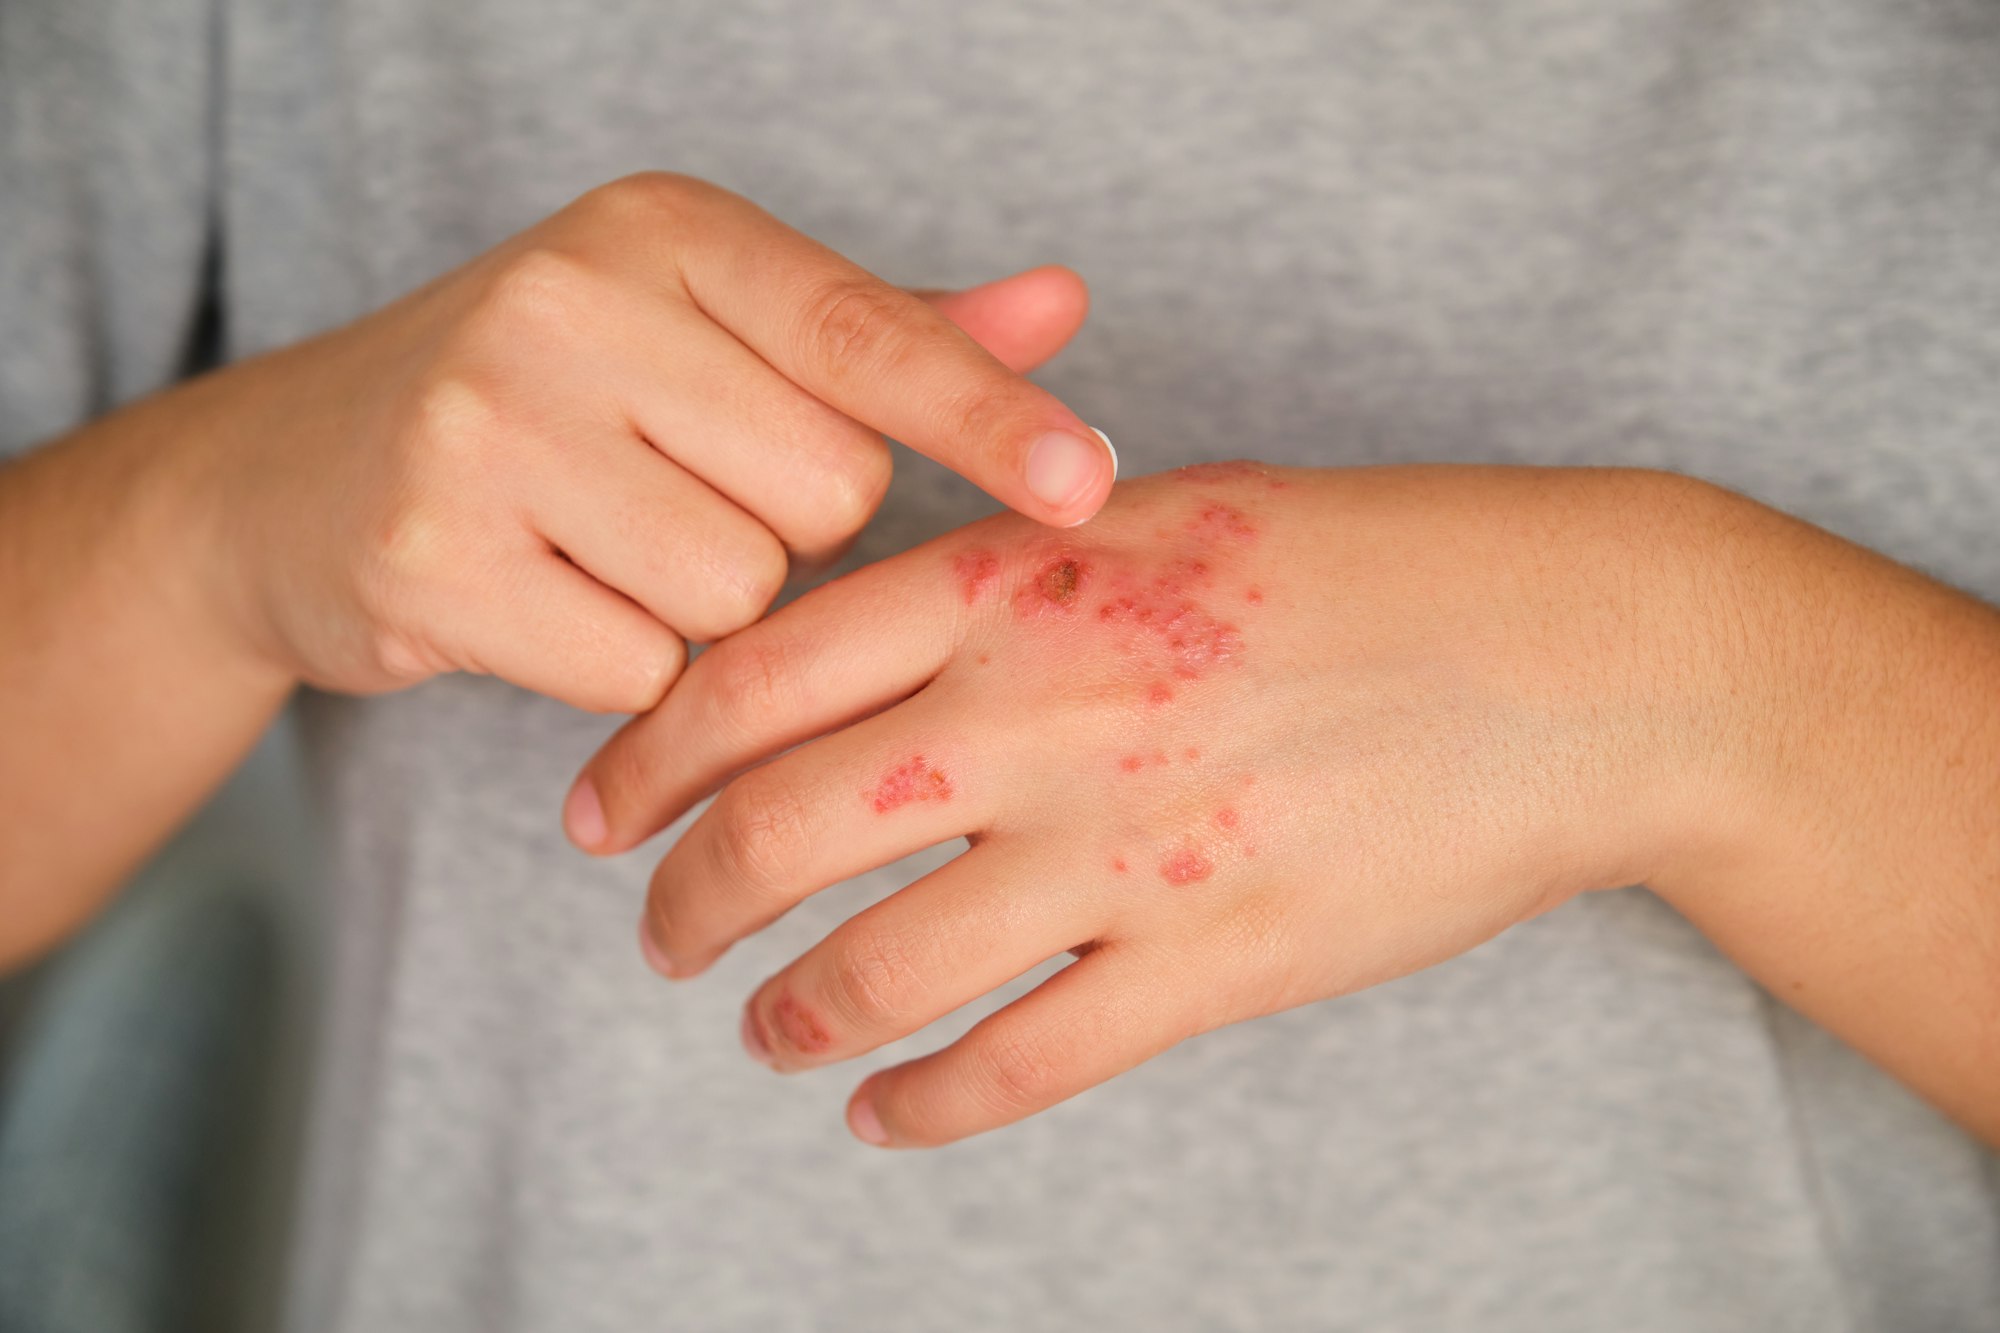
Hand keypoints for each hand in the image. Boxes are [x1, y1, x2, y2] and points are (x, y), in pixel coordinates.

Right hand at [191, 172, 1110, 717]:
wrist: (294, 477)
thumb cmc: (554, 402)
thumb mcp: (709, 332)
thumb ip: (889, 334)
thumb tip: (1061, 304)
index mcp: (660, 232)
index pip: (864, 334)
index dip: (986, 416)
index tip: (1084, 484)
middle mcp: (568, 304)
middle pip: (823, 493)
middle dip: (787, 528)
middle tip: (680, 490)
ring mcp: (485, 429)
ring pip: (738, 595)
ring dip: (706, 608)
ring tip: (607, 545)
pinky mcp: (430, 557)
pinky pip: (640, 673)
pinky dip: (624, 668)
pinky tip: (550, 603)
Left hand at [574, 464, 1760, 1144]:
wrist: (1568, 655)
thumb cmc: (1371, 562)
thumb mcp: (1162, 509)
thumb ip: (1005, 566)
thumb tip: (868, 631)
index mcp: (1016, 583)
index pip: (755, 673)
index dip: (648, 752)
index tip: (605, 806)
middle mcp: (1039, 714)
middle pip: (778, 829)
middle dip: (682, 895)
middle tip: (653, 929)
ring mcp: (1123, 847)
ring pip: (877, 966)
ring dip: (785, 1010)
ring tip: (758, 1024)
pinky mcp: (1212, 961)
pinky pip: (1019, 1062)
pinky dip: (923, 1101)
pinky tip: (882, 1112)